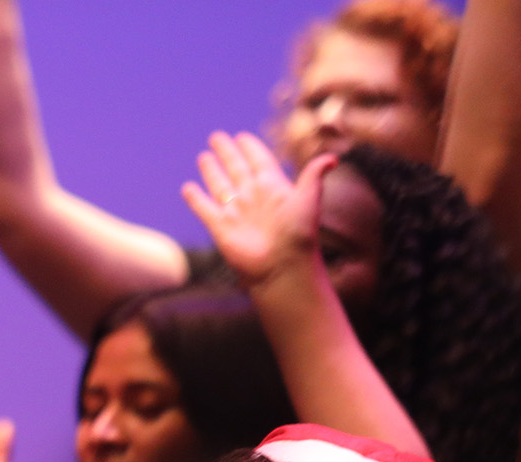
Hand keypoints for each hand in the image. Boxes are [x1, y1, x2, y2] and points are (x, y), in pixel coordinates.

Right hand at [182, 131, 331, 291]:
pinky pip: (204, 209)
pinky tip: (187, 188)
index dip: (251, 148)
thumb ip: (314, 174)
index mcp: (273, 187)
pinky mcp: (220, 228)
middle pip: (236, 168)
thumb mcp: (309, 198)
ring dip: (211, 171)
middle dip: (226, 153)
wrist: (281, 266)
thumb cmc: (299, 234)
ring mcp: (236, 212)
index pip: (259, 161)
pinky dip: (195, 199)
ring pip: (219, 185)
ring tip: (203, 157)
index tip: (242, 136)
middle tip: (216, 137)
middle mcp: (253, 197)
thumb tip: (333, 158)